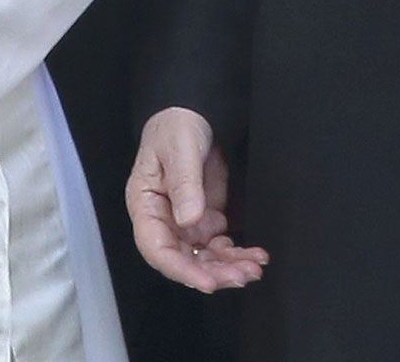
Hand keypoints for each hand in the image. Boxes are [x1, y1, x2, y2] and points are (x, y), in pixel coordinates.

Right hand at [127, 106, 268, 291]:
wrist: (195, 117)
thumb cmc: (177, 127)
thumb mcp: (180, 149)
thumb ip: (184, 183)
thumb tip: (188, 221)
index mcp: (145, 204)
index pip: (156, 247)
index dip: (181, 269)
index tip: (208, 281)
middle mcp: (163, 220)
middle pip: (183, 260)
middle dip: (213, 273)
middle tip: (243, 274)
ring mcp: (184, 223)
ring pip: (204, 259)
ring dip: (229, 268)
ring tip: (255, 266)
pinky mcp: (205, 222)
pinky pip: (220, 248)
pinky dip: (237, 255)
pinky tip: (255, 254)